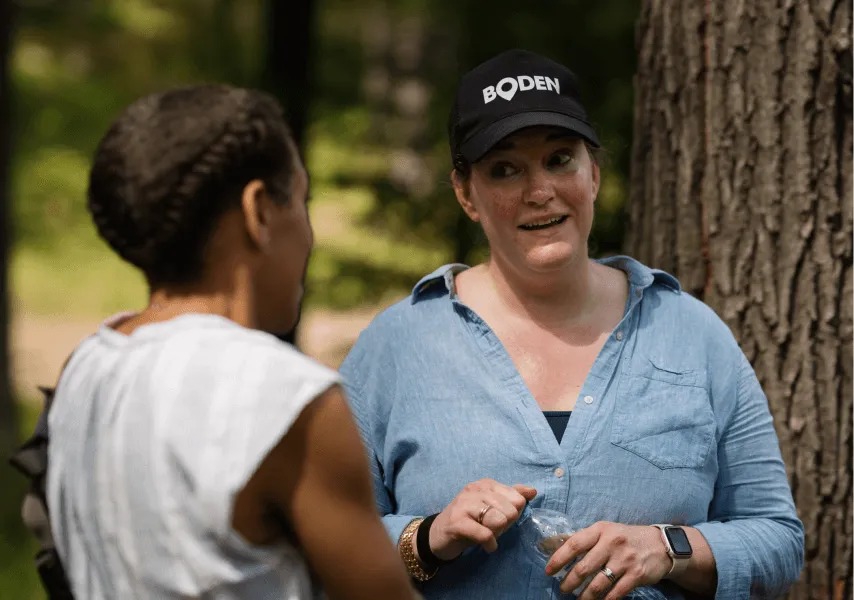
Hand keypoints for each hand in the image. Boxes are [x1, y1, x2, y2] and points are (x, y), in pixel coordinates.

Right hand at [427, 479, 536, 560]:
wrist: (438, 535)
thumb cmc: (470, 521)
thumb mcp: (493, 507)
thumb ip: (512, 497)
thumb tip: (532, 491)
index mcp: (485, 484)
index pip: (517, 499)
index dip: (513, 514)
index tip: (501, 519)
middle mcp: (474, 490)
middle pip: (510, 510)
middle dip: (506, 525)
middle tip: (493, 529)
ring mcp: (464, 505)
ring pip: (498, 520)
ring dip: (497, 533)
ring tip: (488, 535)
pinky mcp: (457, 522)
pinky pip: (485, 534)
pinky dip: (490, 544)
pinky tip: (487, 546)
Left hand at [545, 522, 671, 599]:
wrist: (660, 544)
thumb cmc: (625, 538)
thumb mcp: (605, 531)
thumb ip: (584, 540)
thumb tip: (553, 546)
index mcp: (601, 530)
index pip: (574, 544)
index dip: (559, 559)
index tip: (549, 571)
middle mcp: (612, 543)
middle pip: (584, 568)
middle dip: (569, 582)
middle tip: (562, 589)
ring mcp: (625, 560)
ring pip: (598, 584)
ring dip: (585, 596)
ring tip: (578, 599)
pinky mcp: (636, 575)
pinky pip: (615, 593)